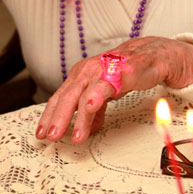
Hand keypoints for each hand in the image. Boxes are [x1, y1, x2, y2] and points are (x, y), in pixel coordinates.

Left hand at [36, 36, 192, 144]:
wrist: (151, 55)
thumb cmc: (125, 72)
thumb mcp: (104, 94)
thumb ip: (93, 111)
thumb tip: (85, 129)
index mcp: (79, 77)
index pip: (59, 99)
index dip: (48, 117)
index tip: (41, 134)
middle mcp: (86, 72)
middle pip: (66, 97)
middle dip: (56, 119)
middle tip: (50, 138)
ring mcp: (101, 71)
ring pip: (84, 94)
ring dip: (78, 116)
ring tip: (76, 136)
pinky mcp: (119, 72)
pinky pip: (105, 85)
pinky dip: (96, 97)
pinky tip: (89, 107)